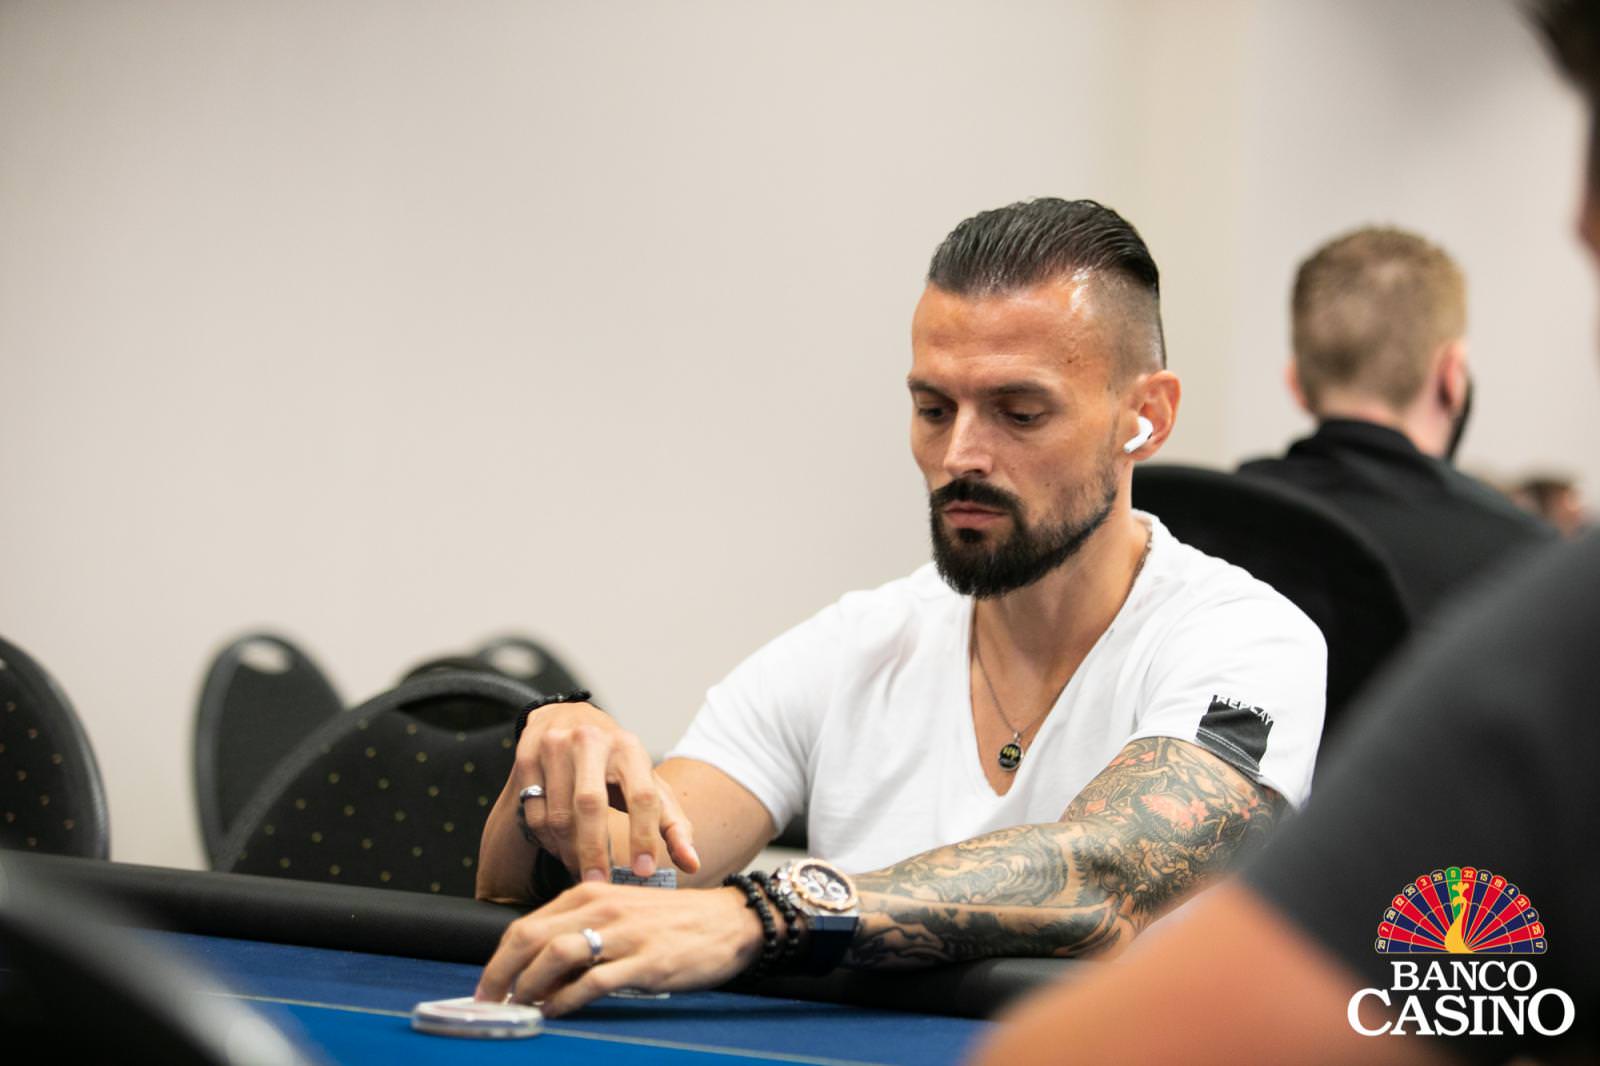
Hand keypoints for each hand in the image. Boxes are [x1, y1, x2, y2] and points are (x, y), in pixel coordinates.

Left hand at [474, 883, 762, 1015]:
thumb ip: (581, 932)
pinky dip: (567, 1000)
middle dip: (499, 974)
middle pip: (531, 938)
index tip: (486, 987)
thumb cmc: (672, 923)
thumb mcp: (620, 914)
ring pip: (556, 955)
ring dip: (528, 986)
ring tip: (520, 1007)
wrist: (730, 922)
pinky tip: (556, 1012)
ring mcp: (625, 934)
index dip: (498, 960)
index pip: (526, 925)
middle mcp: (603, 907)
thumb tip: (537, 973)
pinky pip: (594, 982)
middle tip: (487, 1003)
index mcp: (591, 893)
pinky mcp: (646, 961)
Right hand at [511, 702, 699, 883]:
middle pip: (590, 804)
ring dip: (569, 851)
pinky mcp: (526, 755)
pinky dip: (548, 841)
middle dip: (595, 851)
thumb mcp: (649, 784)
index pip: (642, 795)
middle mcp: (591, 741)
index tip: (644, 871)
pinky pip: (534, 813)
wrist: (569, 717)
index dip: (644, 835)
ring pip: (558, 814)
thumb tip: (692, 864)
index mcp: (630, 748)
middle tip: (600, 885)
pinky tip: (561, 847)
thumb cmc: (616, 763)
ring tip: (582, 867)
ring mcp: (555, 745)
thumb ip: (672, 824)